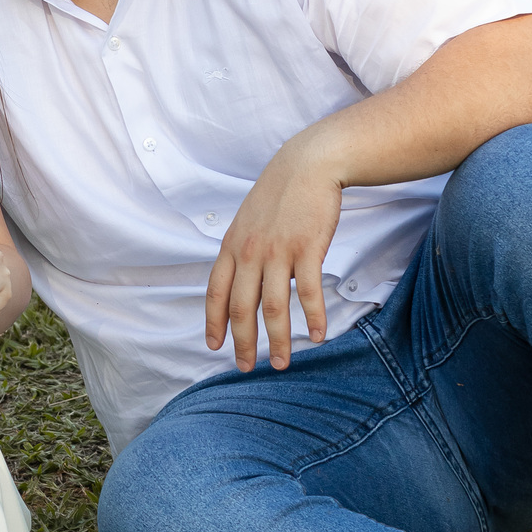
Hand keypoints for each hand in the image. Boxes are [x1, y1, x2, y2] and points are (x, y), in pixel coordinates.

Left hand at [204, 140, 342, 371]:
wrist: (308, 165)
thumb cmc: (279, 194)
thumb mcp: (247, 221)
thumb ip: (241, 251)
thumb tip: (239, 280)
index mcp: (232, 247)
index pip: (215, 293)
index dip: (213, 323)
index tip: (214, 346)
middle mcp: (250, 253)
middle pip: (242, 308)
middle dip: (242, 343)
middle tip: (246, 366)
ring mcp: (278, 252)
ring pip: (274, 308)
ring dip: (278, 340)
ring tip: (281, 363)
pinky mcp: (306, 250)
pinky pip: (308, 293)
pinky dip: (313, 318)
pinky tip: (318, 336)